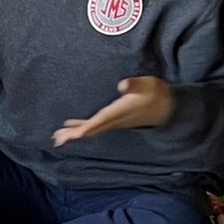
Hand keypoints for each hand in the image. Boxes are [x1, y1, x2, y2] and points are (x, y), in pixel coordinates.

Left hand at [53, 76, 173, 145]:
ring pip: (91, 130)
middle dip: (73, 135)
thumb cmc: (156, 93)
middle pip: (90, 130)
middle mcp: (114, 120)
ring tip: (58, 137)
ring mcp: (114, 122)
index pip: (98, 122)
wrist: (167, 107)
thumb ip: (135, 84)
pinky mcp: (114, 120)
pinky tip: (72, 125)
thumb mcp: (147, 84)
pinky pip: (94, 126)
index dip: (84, 128)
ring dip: (75, 133)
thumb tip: (122, 85)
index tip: (71, 135)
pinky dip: (82, 128)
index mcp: (118, 112)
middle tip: (56, 139)